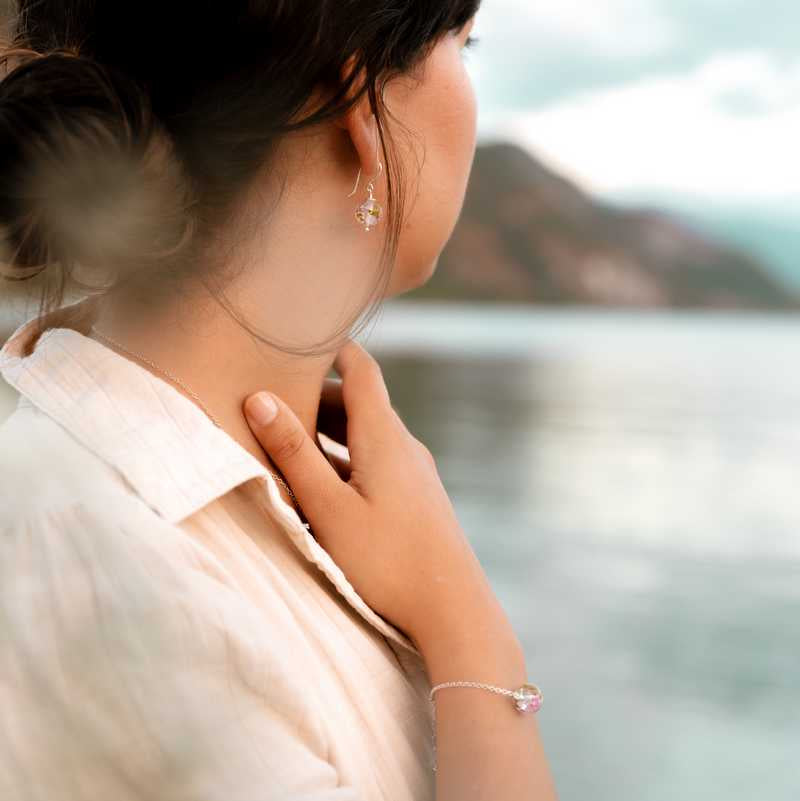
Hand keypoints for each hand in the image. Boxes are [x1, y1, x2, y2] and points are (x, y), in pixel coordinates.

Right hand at [242, 339, 519, 657]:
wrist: (454, 610)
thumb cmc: (387, 560)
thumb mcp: (328, 508)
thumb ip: (293, 453)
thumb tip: (260, 398)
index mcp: (384, 435)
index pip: (360, 368)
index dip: (331, 346)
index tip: (300, 336)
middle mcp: (404, 445)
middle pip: (358, 403)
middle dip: (316, 397)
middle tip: (273, 400)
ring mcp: (415, 472)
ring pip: (366, 435)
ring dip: (329, 433)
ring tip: (289, 443)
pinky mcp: (418, 498)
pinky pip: (377, 462)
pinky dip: (347, 459)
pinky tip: (324, 488)